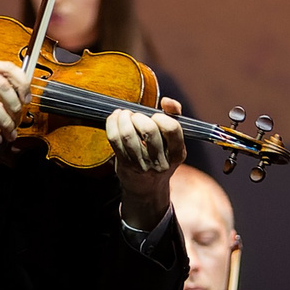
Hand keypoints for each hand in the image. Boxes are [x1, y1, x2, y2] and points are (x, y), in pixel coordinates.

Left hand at [108, 100, 185, 229]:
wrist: (147, 188)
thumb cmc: (161, 155)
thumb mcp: (173, 140)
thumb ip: (174, 115)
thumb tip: (166, 101)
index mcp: (178, 153)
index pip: (172, 129)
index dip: (161, 117)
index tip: (155, 116)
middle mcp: (161, 162)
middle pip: (149, 130)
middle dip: (139, 117)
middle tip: (136, 116)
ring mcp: (142, 165)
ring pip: (128, 135)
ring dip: (124, 118)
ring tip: (124, 115)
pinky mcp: (125, 164)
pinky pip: (114, 139)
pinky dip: (112, 123)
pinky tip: (115, 118)